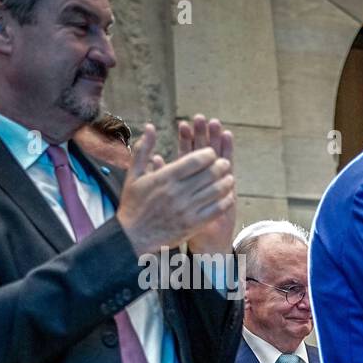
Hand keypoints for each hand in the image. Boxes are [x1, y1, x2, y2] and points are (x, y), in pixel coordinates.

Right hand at [116, 123, 236, 257]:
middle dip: (220, 166)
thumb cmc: (133, 203)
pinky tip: (228, 195)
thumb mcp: (133, 174)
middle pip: (208, 174)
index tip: (212, 152)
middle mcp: (177, 192)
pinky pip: (216, 209)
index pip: (195, 160)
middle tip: (224, 164)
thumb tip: (150, 126)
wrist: (134, 235)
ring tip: (229, 177)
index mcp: (164, 178)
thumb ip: (143, 149)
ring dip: (226, 182)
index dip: (208, 154)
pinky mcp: (194, 224)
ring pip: (215, 191)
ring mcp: (187, 209)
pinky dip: (225, 200)